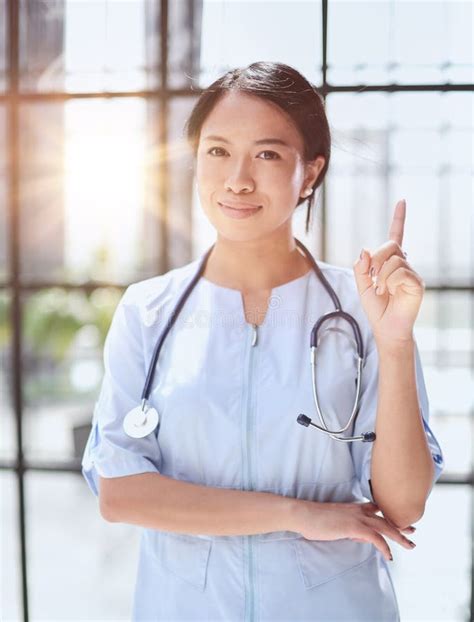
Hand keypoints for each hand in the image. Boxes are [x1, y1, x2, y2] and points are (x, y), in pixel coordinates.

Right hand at [295, 500, 416, 561]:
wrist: (304, 514)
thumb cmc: (315, 520)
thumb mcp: (335, 522)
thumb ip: (348, 526)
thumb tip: (358, 535)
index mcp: (353, 507)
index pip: (375, 509)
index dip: (388, 515)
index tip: (398, 521)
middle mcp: (358, 510)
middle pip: (385, 518)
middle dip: (400, 525)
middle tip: (413, 531)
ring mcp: (357, 517)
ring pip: (385, 526)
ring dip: (399, 537)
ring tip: (410, 545)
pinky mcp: (354, 527)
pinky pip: (375, 538)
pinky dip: (384, 547)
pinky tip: (389, 556)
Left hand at [353, 199, 424, 343]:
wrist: (386, 328)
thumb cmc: (376, 309)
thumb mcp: (361, 286)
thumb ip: (361, 268)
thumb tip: (365, 250)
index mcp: (390, 263)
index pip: (396, 236)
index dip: (398, 219)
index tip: (402, 201)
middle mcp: (403, 264)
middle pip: (390, 245)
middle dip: (375, 259)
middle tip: (371, 277)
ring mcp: (411, 273)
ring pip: (394, 259)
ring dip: (380, 275)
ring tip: (381, 290)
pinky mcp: (417, 283)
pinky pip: (401, 271)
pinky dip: (390, 281)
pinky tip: (390, 292)